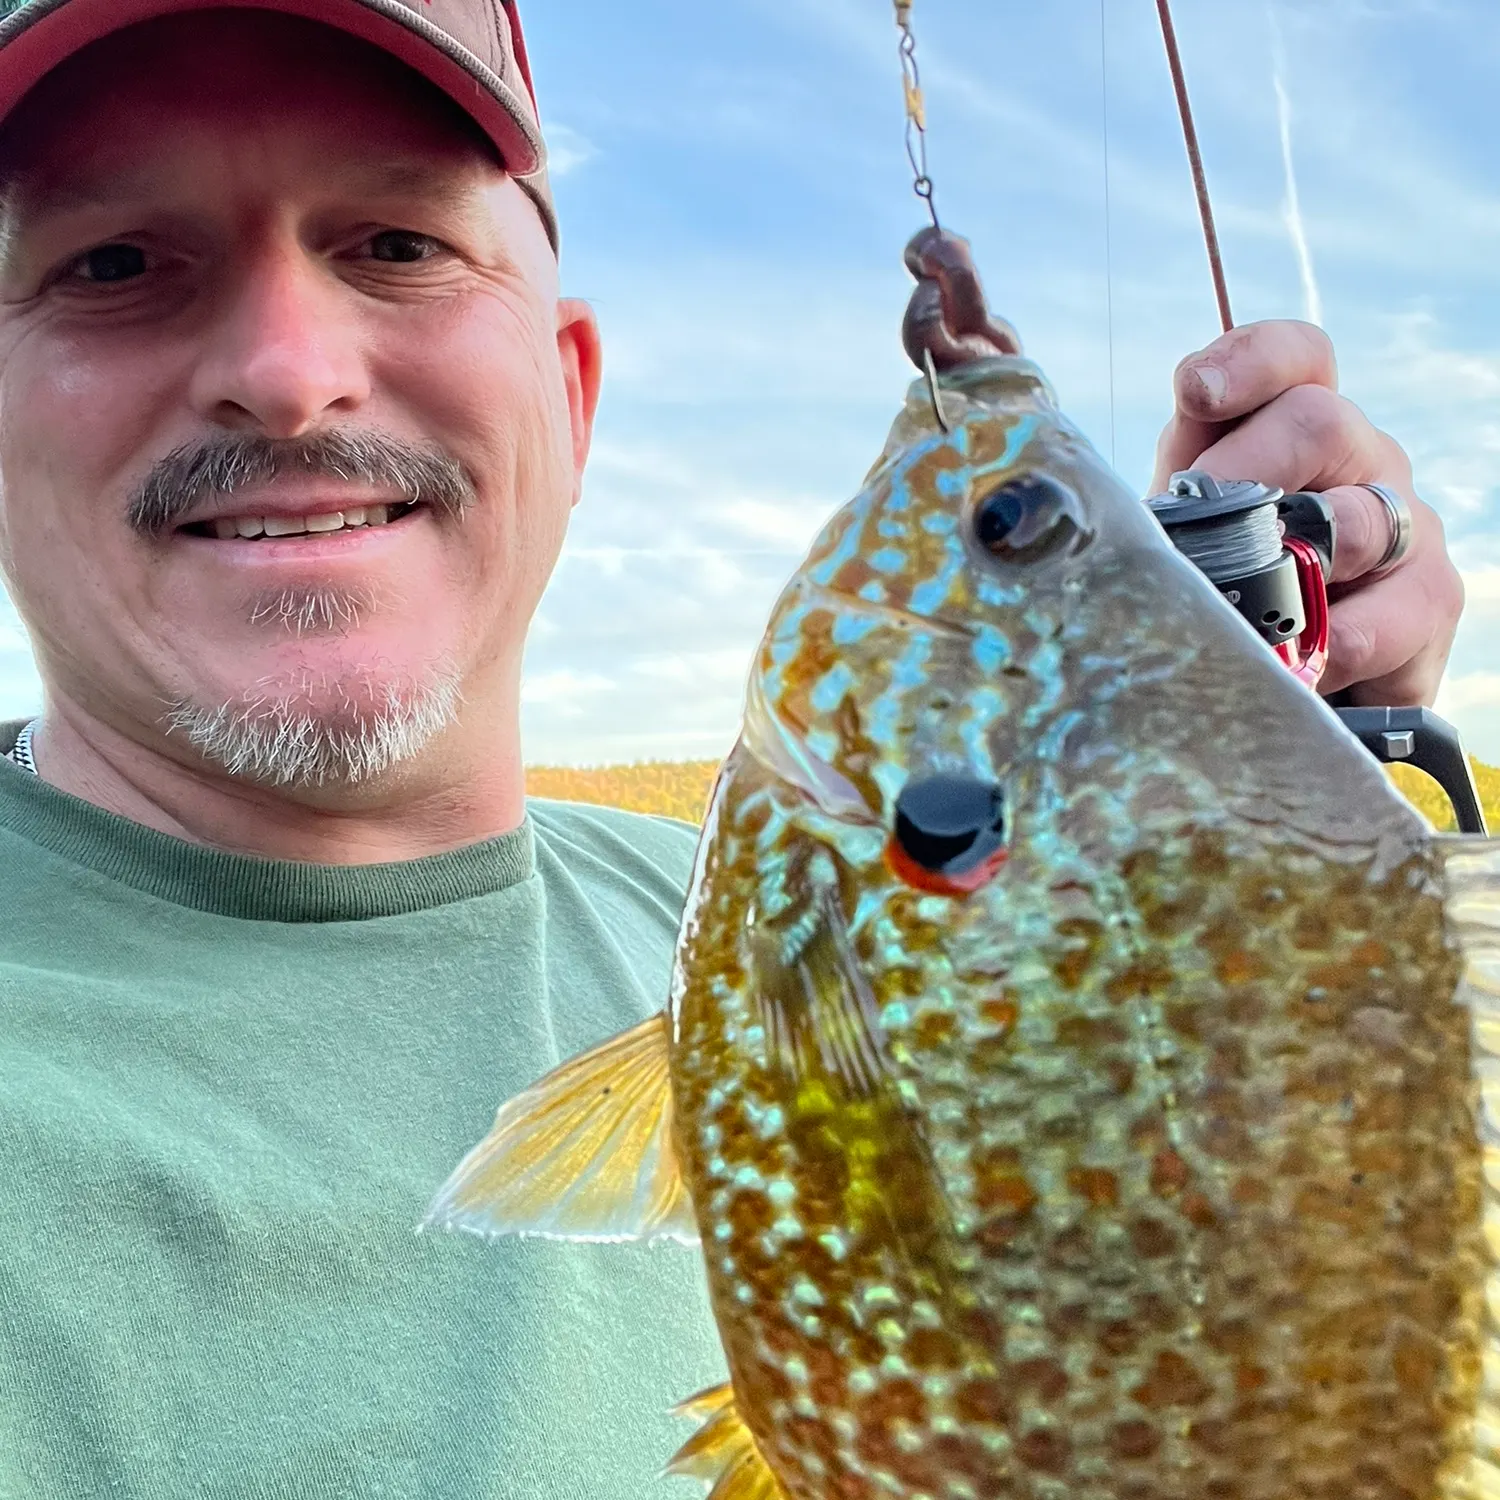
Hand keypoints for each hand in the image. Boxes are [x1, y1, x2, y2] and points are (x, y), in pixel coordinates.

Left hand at [1150, 320, 1462, 706]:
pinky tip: (1298, 663)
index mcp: (1296, 427)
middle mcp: (1361, 458)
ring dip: (1288, 565)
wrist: (1290, 678)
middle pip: (1320, 422)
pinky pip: (1383, 616)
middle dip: (1244, 472)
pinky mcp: (1431, 598)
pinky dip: (1329, 642)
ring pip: (1357, 518)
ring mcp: (1406, 523)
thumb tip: (1138, 511)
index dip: (1250, 361)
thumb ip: (1172, 498)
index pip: (1297, 358)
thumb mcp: (1187, 532)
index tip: (1197, 392)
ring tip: (1238, 610)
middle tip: (1193, 531)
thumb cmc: (1230, 591)